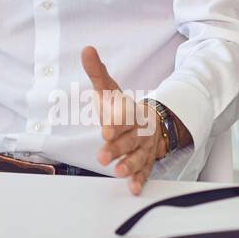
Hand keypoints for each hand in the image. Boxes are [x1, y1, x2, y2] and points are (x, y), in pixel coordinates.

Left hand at [81, 46, 161, 195]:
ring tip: (118, 172)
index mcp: (130, 112)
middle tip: (103, 156)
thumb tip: (86, 49)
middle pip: (129, 139)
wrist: (152, 122)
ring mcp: (144, 147)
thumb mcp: (110, 89)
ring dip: (129, 165)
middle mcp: (139, 130)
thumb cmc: (123, 107)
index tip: (106, 130)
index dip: (115, 123)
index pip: (123, 117)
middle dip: (117, 147)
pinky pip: (145, 171)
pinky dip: (139, 180)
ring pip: (137, 156)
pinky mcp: (146, 161)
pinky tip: (132, 188)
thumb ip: (97, 72)